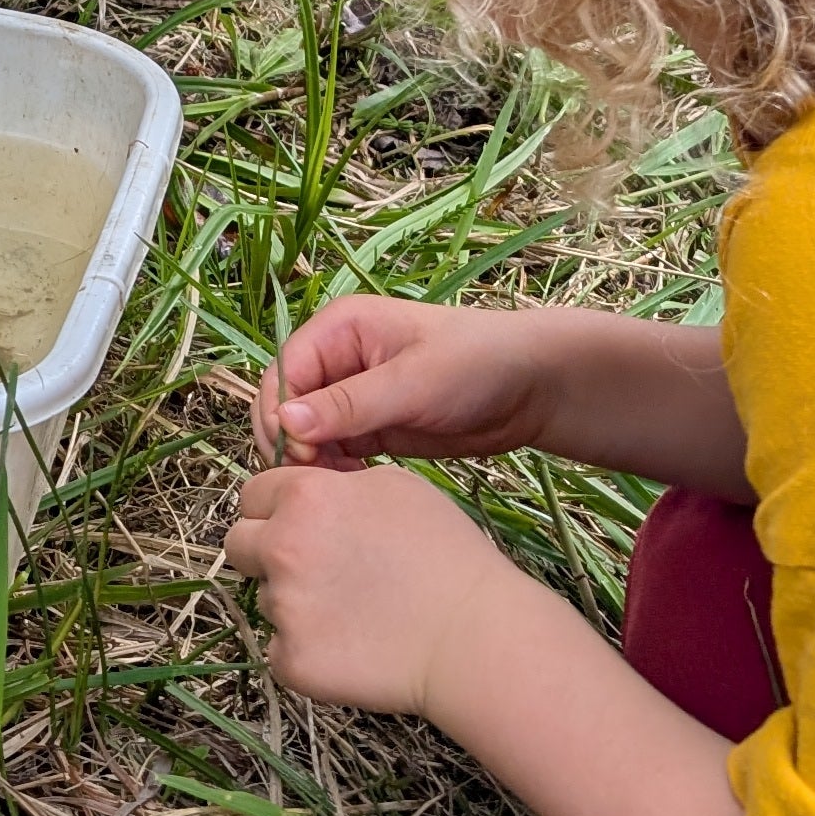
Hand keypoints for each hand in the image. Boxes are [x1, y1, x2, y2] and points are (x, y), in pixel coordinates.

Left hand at [224, 462, 528, 716]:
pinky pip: (280, 650)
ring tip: (354, 611)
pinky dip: (307, 650)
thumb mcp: (394, 486)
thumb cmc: (447, 556)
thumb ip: (333, 484)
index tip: (300, 525)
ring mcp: (283, 608)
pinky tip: (353, 646)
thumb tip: (303, 489)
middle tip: (314, 569)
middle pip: (238, 544)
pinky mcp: (291, 661)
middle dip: (266, 552)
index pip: (253, 494)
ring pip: (265, 599)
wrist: (474, 637)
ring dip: (294, 603)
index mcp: (303, 498)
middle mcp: (282, 548)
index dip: (276, 509)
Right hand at [256, 295, 566, 467]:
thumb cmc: (476, 364)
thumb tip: (285, 421)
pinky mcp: (371, 428)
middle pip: (288, 403)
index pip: (285, 370)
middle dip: (293, 440)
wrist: (533, 389)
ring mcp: (354, 396)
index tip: (299, 453)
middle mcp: (338, 359)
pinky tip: (354, 486)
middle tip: (316, 478)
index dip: (281, 411)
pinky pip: (334, 450)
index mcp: (339, 329)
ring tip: (339, 487)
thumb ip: (348, 404)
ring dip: (312, 461)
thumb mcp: (412, 382)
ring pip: (307, 432)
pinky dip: (335, 470)